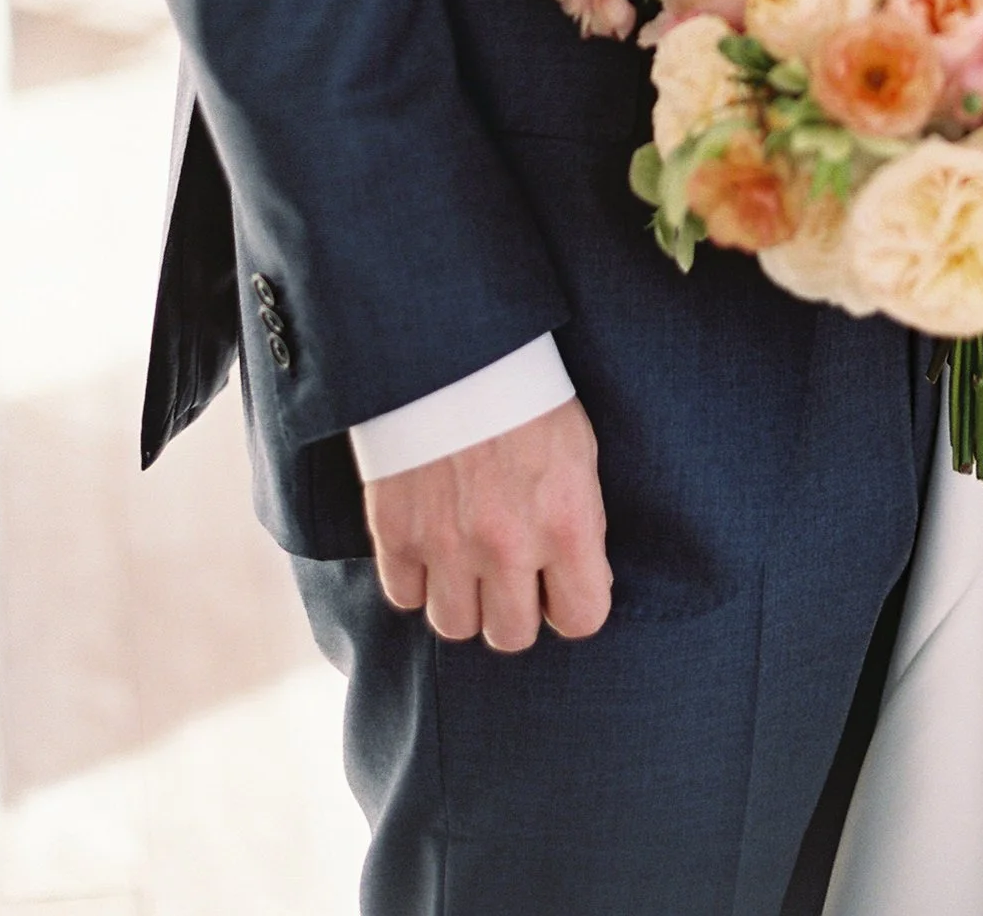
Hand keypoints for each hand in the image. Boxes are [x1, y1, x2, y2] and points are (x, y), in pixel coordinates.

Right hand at [363, 398, 611, 647]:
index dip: (573, 604)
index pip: (582, 618)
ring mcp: (447, 544)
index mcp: (566, 522)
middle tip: (510, 573)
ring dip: (463, 600)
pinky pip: (404, 597)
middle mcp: (508, 545)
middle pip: (512, 636)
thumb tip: (585, 583)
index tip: (562, 586)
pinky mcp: (396, 534)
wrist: (452, 346)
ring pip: (454, 626)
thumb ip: (581, 523)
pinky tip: (429, 543)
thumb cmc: (526, 393)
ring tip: (466, 560)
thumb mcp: (578, 451)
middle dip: (514, 609)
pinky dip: (416, 579)